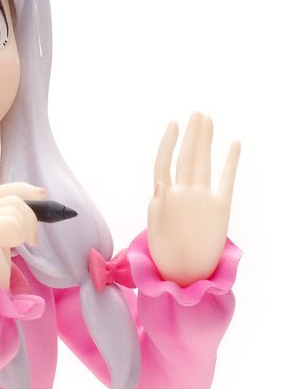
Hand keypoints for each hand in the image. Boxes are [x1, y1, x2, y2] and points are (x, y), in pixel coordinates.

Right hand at [0, 182, 44, 289]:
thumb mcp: (6, 234)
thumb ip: (14, 214)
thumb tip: (40, 193)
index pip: (3, 190)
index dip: (24, 189)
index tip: (43, 194)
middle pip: (13, 197)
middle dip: (31, 216)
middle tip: (32, 240)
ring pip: (16, 209)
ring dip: (25, 230)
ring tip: (18, 247)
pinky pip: (13, 222)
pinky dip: (19, 237)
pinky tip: (11, 251)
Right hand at [147, 113, 239, 286]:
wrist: (187, 274)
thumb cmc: (166, 253)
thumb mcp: (153, 229)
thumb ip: (156, 205)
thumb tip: (160, 183)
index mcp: (165, 198)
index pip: (164, 162)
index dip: (169, 142)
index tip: (174, 125)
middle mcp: (185, 194)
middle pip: (188, 156)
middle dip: (193, 134)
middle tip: (198, 115)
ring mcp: (203, 199)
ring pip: (203, 161)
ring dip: (206, 139)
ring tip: (208, 121)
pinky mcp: (222, 207)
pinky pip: (227, 178)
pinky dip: (231, 160)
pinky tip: (235, 144)